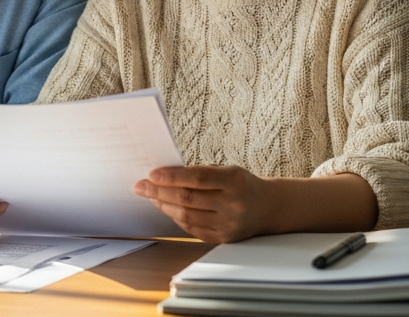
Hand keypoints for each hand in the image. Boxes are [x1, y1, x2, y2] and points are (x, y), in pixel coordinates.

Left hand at [134, 165, 269, 243]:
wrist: (268, 207)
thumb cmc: (241, 184)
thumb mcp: (227, 170)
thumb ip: (200, 174)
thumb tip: (164, 176)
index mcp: (234, 181)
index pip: (197, 178)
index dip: (172, 177)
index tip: (151, 174)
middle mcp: (233, 205)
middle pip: (188, 200)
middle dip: (159, 192)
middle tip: (140, 186)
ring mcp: (228, 225)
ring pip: (187, 217)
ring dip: (164, 206)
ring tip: (150, 196)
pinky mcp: (223, 238)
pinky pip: (192, 229)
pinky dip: (176, 218)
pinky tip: (167, 209)